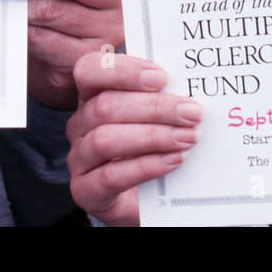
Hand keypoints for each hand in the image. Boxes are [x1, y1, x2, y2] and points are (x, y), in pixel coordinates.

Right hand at [66, 51, 201, 225]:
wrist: (147, 201)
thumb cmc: (152, 148)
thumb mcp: (154, 117)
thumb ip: (162, 97)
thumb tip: (188, 84)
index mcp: (91, 96)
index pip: (91, 70)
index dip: (123, 71)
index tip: (162, 77)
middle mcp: (80, 124)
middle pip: (105, 106)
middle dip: (154, 107)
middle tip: (192, 112)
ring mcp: (79, 159)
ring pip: (105, 140)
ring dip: (152, 136)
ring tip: (188, 137)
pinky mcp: (86, 191)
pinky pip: (111, 176)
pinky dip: (146, 166)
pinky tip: (174, 160)